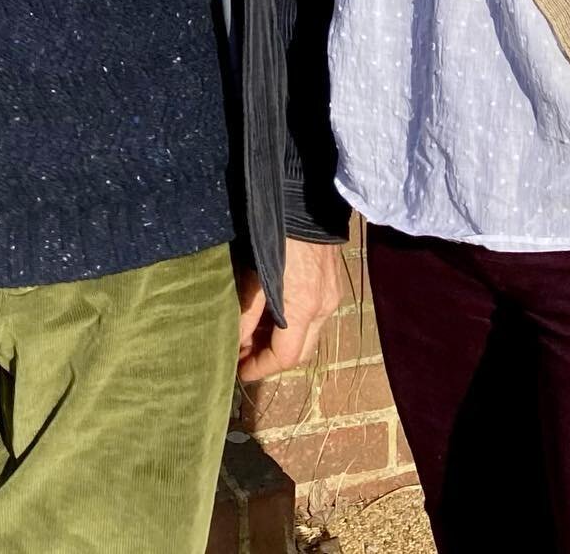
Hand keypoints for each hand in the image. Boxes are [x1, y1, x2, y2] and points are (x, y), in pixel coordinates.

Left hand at [237, 238, 344, 380]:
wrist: (308, 199)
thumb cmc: (277, 234)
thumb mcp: (255, 272)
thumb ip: (247, 310)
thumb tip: (236, 342)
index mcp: (304, 309)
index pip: (285, 357)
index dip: (261, 367)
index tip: (239, 371)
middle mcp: (323, 309)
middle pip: (300, 353)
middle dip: (272, 358)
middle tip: (245, 353)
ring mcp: (332, 297)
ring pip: (308, 335)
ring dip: (283, 340)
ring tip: (254, 332)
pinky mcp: (333, 285)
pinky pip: (315, 317)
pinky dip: (294, 323)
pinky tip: (275, 312)